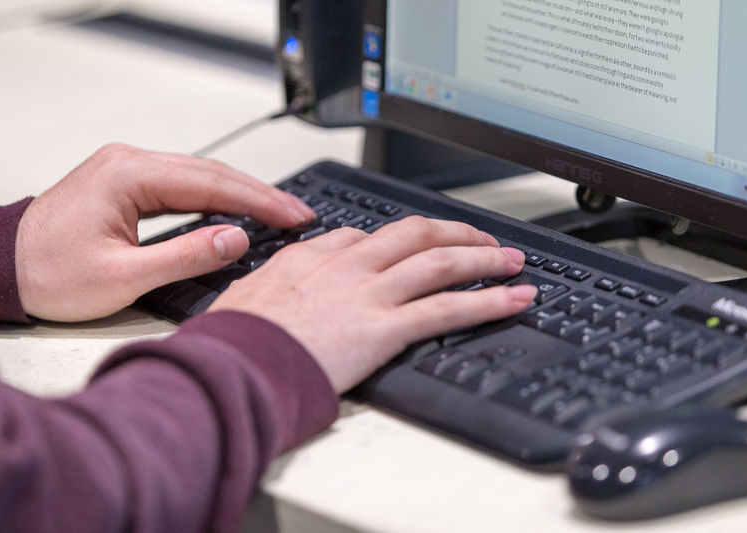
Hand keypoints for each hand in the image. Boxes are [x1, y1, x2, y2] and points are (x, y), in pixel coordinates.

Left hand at [15, 144, 313, 321]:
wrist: (5, 269)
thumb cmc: (49, 274)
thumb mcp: (124, 276)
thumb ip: (187, 255)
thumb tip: (237, 238)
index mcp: (128, 176)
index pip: (212, 183)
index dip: (260, 201)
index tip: (294, 215)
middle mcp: (129, 162)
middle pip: (212, 172)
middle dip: (260, 194)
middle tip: (299, 214)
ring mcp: (127, 169)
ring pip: (200, 176)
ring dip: (241, 194)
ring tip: (280, 212)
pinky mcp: (126, 182)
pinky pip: (183, 184)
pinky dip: (215, 196)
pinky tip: (237, 209)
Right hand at [208, 216, 537, 392]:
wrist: (232, 365)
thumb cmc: (233, 341)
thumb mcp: (244, 300)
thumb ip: (269, 290)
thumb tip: (268, 296)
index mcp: (310, 257)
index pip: (365, 236)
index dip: (400, 239)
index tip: (415, 245)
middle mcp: (346, 266)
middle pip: (413, 234)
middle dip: (454, 232)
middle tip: (479, 238)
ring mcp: (368, 293)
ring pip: (439, 262)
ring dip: (482, 258)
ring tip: (510, 261)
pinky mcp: (384, 327)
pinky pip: (447, 307)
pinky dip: (487, 301)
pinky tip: (513, 299)